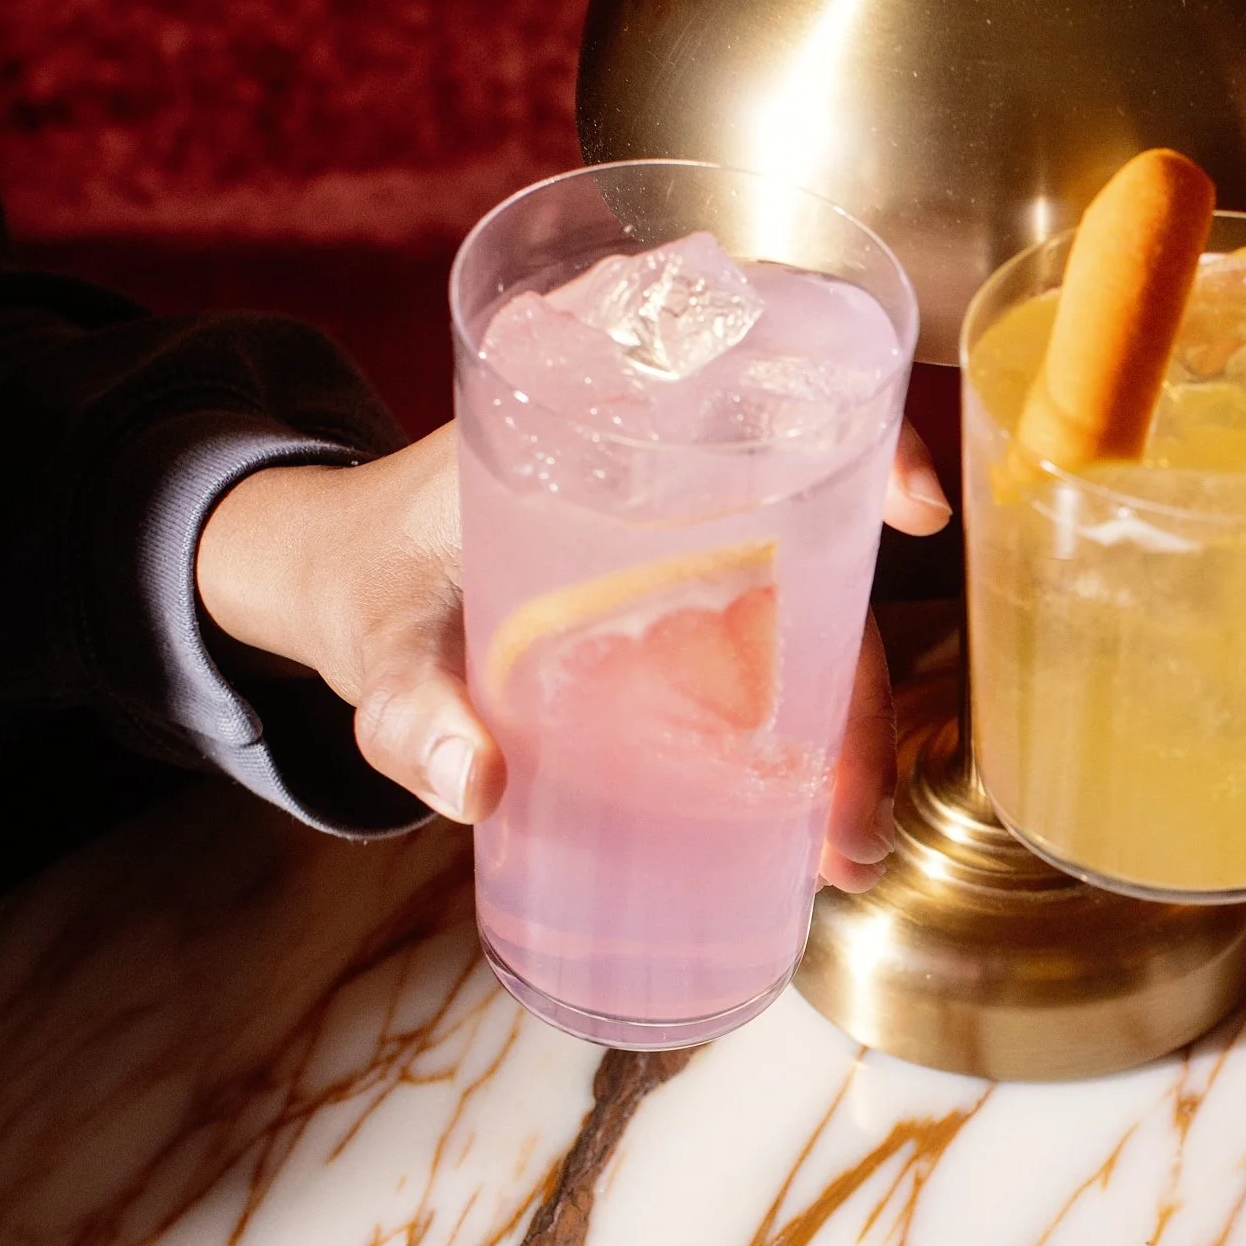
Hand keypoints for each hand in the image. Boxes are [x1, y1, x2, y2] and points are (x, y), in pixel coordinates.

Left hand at [195, 422, 953, 876]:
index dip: (865, 438)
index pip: (772, 400)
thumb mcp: (373, 641)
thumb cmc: (362, 580)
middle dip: (861, 674)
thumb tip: (474, 783)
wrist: (334, 589)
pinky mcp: (688, 614)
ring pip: (811, 617)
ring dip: (844, 726)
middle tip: (846, 812)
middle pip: (819, 547)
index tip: (912, 505)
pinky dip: (808, 731)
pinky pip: (776, 654)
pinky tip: (813, 820)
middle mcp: (675, 479)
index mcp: (611, 427)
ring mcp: (692, 552)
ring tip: (838, 845)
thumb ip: (407, 706)